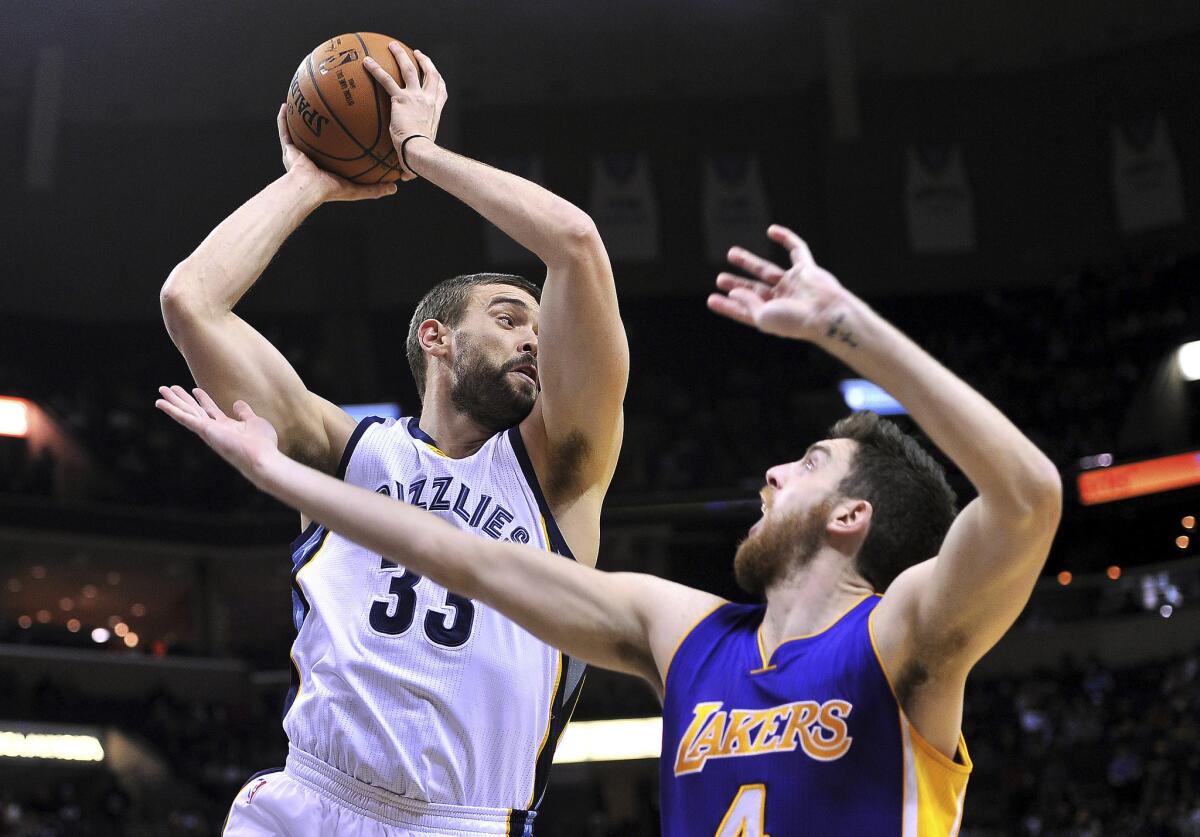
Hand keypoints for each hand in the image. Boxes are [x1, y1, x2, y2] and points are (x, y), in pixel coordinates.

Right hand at [155, 386, 280, 483]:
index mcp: (226, 427)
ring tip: (161, 390)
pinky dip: (172, 410)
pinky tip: (160, 403)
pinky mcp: (204, 430)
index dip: (203, 399)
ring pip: (186, 412)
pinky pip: (184, 418)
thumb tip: (237, 403)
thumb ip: (244, 413)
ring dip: (173, 401)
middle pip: (194, 410)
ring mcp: (208, 430)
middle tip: (169, 388)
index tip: (195, 389)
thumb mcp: (254, 422)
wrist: (262, 457)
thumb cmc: (262, 444)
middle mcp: (214, 429)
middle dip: (182, 399)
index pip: (211, 410)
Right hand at [276, 103, 396, 200]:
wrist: (308, 190)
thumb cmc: (331, 190)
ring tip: (305, 100)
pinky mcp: (287, 149)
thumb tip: (394, 187)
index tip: (352, 124)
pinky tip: (285, 105)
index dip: (341, 137)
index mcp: (326, 166)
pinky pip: (283, 129)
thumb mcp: (357, 189)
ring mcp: (298, 152)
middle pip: (317, 136)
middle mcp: (311, 158)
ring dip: (301, 116)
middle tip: (330, 107)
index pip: (335, 149)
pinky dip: (282, 118)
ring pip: (299, 130)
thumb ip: (375, 188)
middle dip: (322, 123)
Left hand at [362, 45, 447, 177]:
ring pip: (410, 69)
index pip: (441, 91)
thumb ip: (410, 161)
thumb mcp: (420, 154)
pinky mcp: (400, 99)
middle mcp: (429, 101)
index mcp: (435, 111)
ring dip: (401, 55)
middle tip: (416, 53)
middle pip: (429, 74)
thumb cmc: (421, 158)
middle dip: (424, 61)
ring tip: (392, 46)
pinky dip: (376, 69)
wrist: (420, 152)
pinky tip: (365, 62)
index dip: (437, 79)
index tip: (433, 72)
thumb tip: (404, 179)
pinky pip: (386, 80)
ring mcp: (416, 97)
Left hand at [707, 225, 861, 346]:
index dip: (728, 306)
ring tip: (731, 253)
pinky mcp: (807, 269)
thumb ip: (747, 304)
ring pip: (768, 270)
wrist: (826, 313)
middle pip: (754, 290)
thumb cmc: (795, 320)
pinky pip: (797, 250)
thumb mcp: (763, 316)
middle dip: (737, 284)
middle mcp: (782, 301)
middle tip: (720, 279)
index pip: (745, 310)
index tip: (711, 300)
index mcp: (772, 316)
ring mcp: (795, 284)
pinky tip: (772, 231)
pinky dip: (786, 238)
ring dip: (749, 262)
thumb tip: (733, 293)